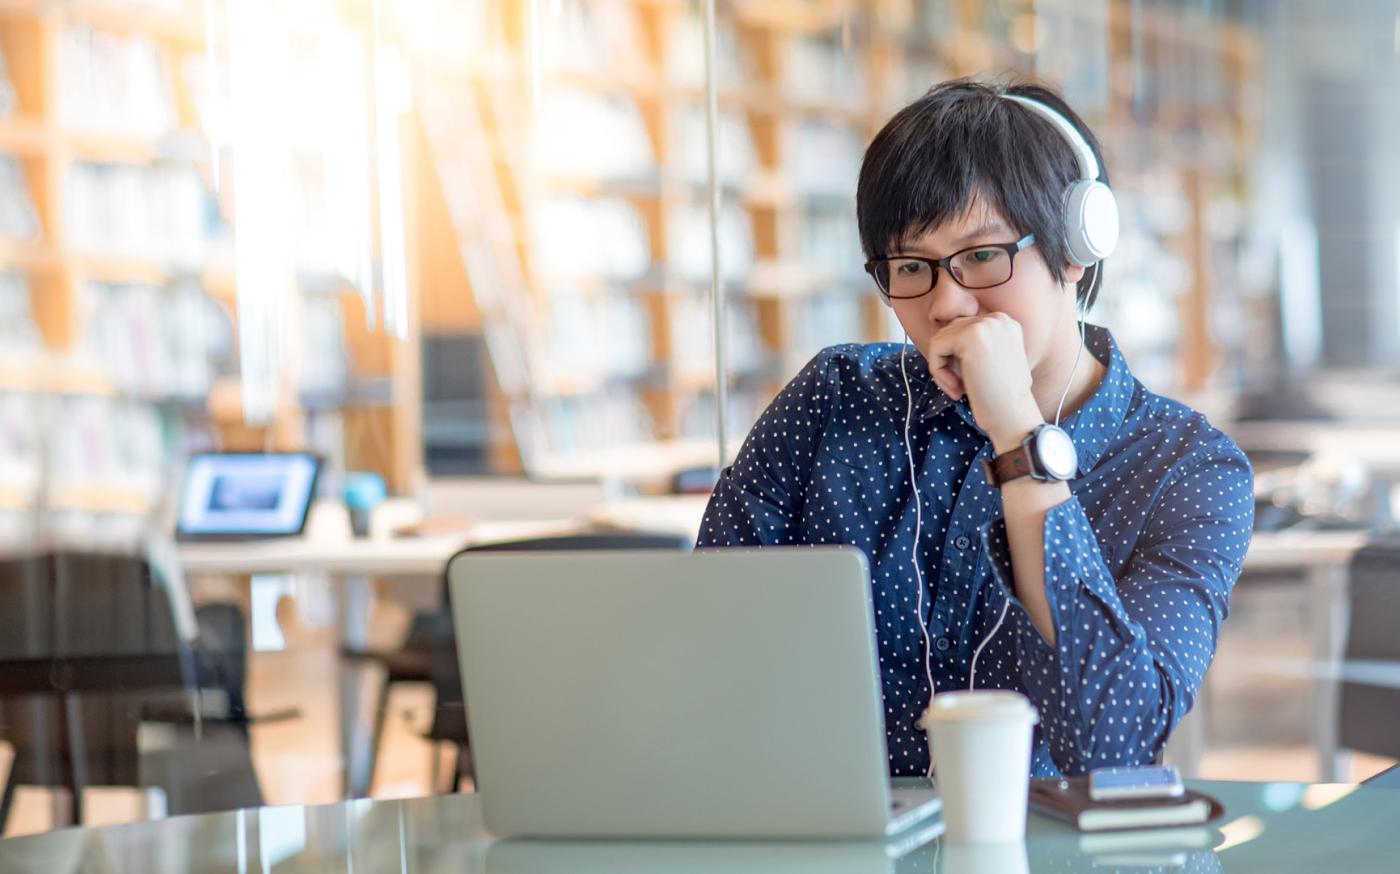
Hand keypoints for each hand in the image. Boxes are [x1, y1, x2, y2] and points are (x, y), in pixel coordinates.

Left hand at [923, 313, 1043, 450]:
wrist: (1013, 417)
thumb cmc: (1000, 398)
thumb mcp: (990, 362)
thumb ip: (972, 345)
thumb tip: (938, 332)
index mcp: (1005, 323)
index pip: (962, 329)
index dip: (956, 357)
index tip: (965, 381)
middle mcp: (998, 319)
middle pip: (950, 332)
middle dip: (948, 362)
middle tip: (960, 388)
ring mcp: (985, 325)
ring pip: (940, 339)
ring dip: (942, 368)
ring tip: (957, 390)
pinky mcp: (969, 337)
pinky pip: (935, 347)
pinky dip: (938, 371)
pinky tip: (956, 389)